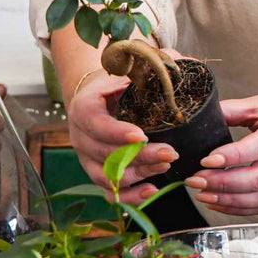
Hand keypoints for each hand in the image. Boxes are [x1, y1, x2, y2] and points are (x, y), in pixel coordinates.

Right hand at [66, 67, 179, 203]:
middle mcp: (80, 136)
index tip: (141, 135)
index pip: (96, 124)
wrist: (96, 98)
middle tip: (170, 153)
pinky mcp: (97, 174)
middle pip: (106, 153)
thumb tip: (177, 61)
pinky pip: (110, 192)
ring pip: (109, 175)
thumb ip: (149, 66)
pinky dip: (130, 196)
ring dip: (139, 173)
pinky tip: (152, 190)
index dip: (117, 132)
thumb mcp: (126, 71)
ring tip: (166, 165)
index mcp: (83, 108)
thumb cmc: (116, 84)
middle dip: (140, 156)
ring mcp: (86, 158)